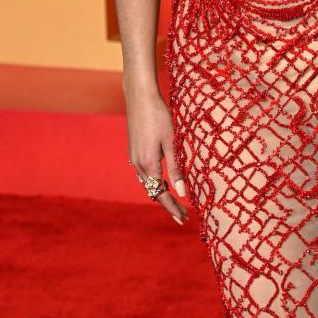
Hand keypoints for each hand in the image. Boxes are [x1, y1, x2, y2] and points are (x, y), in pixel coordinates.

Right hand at [125, 83, 187, 224]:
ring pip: (148, 185)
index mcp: (149, 164)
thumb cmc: (159, 116)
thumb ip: (176, 168)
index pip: (161, 194)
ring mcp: (134, 159)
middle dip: (168, 205)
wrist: (140, 98)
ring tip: (176, 203)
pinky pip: (144, 175)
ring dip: (161, 195)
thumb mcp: (172, 141)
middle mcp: (138, 165)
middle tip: (183, 216)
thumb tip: (182, 193)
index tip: (183, 219)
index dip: (172, 208)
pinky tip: (163, 183)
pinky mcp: (134, 152)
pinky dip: (155, 184)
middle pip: (153, 193)